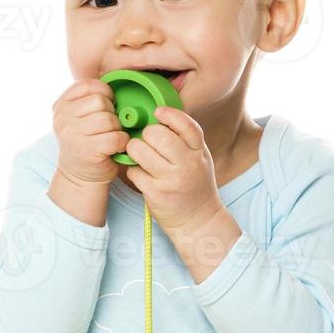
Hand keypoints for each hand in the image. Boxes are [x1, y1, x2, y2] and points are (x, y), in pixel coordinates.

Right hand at [52, 78, 129, 187]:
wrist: (79, 177)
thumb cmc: (86, 144)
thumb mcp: (78, 118)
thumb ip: (88, 101)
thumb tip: (116, 87)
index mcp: (61, 106)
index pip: (87, 85)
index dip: (104, 92)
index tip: (108, 105)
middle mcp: (63, 119)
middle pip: (100, 101)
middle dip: (111, 112)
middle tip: (109, 126)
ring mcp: (73, 135)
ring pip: (109, 119)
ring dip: (118, 128)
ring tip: (112, 136)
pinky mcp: (87, 150)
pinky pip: (116, 137)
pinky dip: (122, 142)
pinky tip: (116, 147)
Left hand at [124, 106, 224, 236]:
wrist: (198, 220)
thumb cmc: (196, 185)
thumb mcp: (200, 160)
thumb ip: (186, 141)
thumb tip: (161, 118)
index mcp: (199, 153)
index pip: (186, 126)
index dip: (170, 114)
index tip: (158, 112)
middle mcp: (187, 165)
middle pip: (158, 135)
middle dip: (146, 134)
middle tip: (147, 141)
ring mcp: (170, 180)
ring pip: (140, 150)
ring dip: (135, 149)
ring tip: (140, 155)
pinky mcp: (155, 193)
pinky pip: (134, 171)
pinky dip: (133, 170)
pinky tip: (141, 174)